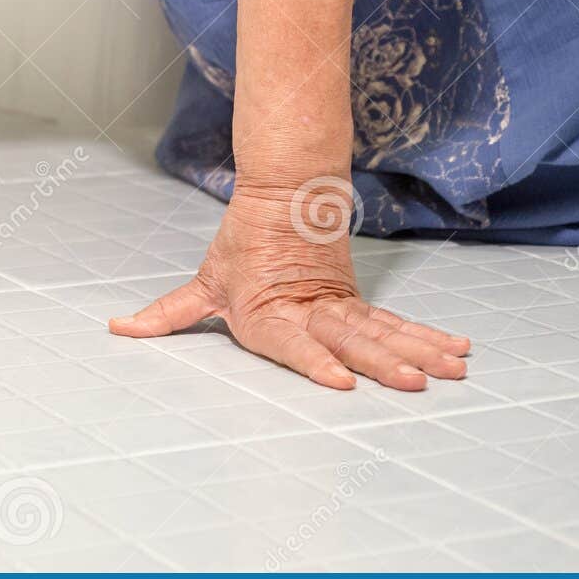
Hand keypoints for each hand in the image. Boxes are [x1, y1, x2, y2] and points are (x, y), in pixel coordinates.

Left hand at [108, 185, 469, 389]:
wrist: (283, 193)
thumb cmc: (242, 244)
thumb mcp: (203, 282)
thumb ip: (167, 315)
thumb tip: (119, 328)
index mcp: (268, 313)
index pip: (292, 343)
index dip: (314, 363)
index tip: (342, 382)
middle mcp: (309, 312)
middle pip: (349, 341)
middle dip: (383, 364)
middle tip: (414, 384)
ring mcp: (339, 305)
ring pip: (382, 331)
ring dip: (418, 352)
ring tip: (451, 372)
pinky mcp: (359, 300)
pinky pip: (397, 322)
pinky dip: (427, 336)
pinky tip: (458, 351)